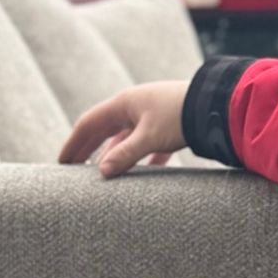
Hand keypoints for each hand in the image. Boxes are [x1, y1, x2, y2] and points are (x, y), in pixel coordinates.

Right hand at [58, 80, 190, 176]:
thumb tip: (101, 172)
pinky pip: (147, 144)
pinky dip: (140, 158)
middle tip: (72, 170)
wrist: (216, 105)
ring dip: (112, 154)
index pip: (88, 124)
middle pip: (103, 130)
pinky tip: (141, 173)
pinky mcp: (167, 125)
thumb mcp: (150, 137)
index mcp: (123, 104)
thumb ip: (126, 155)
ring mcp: (150, 115)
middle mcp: (134, 106)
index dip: (73, 143)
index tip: (61, 162)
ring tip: (102, 173)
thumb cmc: (180, 115)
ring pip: (124, 137)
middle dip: (87, 149)